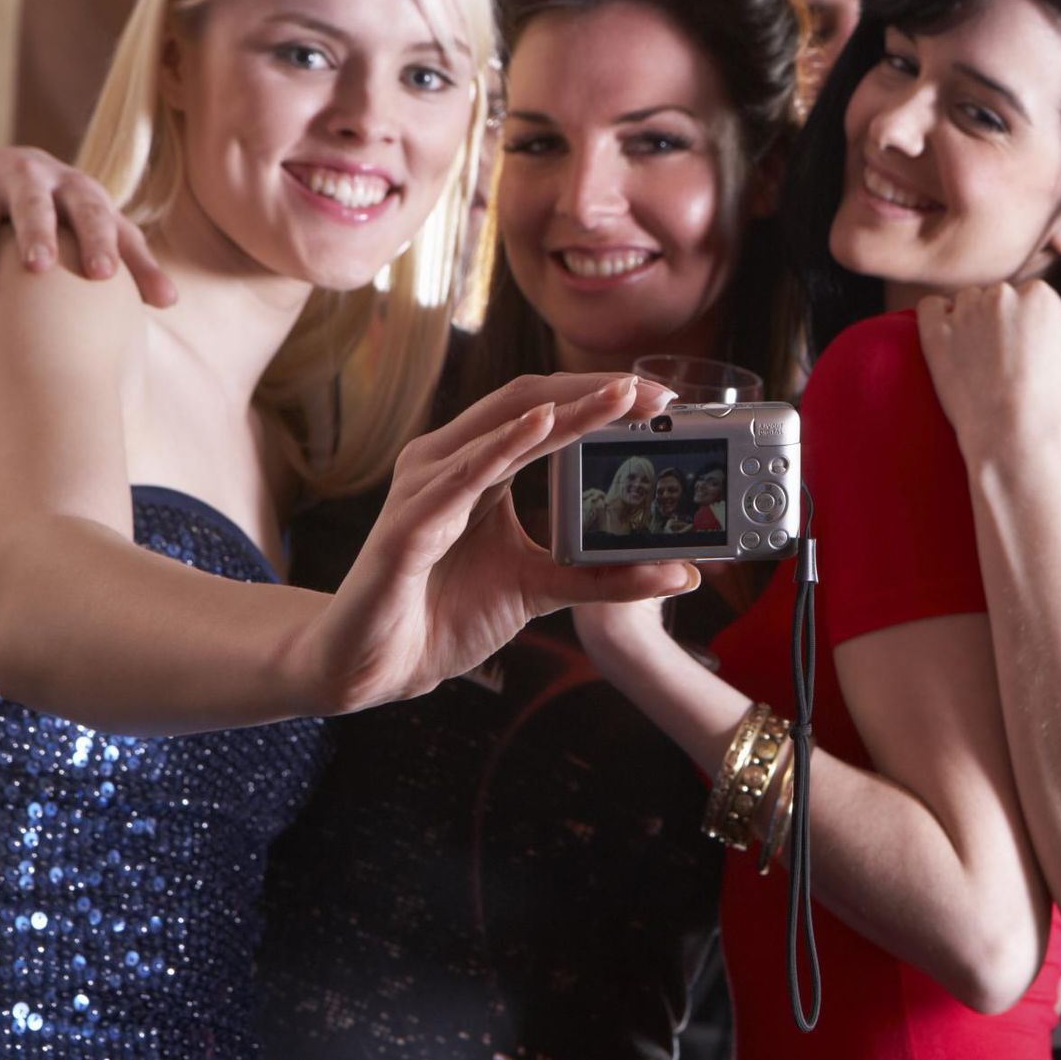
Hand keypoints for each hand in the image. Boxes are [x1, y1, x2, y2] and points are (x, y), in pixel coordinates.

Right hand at [0, 147, 175, 306]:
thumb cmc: (66, 212)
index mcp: (74, 186)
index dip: (98, 239)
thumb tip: (170, 301)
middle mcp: (28, 178)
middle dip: (35, 231)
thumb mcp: (98, 224)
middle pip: (32, 203)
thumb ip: (133, 260)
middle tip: (39, 266)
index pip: (91, 211)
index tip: (104, 275)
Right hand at [319, 373, 698, 711]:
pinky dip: (502, 448)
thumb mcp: (540, 588)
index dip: (598, 398)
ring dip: (565, 411)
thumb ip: (604, 579)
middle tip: (655, 393)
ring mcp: (424, 489)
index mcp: (476, 467)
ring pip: (499, 430)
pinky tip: (541, 426)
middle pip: (526, 404)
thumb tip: (681, 573)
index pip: (542, 411)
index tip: (660, 399)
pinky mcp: (407, 528)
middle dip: (593, 392)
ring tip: (618, 397)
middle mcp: (446, 464)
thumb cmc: (445, 613)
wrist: (378, 667)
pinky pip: (459, 479)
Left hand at [916, 281, 1060, 459]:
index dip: (1025, 327)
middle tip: (999, 362)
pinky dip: (935, 320)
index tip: (1023, 354)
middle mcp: (1003, 296)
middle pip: (995, 296)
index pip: (1027, 297)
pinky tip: (948, 345)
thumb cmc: (1052, 410)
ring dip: (966, 321)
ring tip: (976, 361)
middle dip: (996, 322)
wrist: (1013, 440)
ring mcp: (968, 312)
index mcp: (1042, 297)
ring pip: (964, 302)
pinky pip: (930, 308)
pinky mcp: (937, 332)